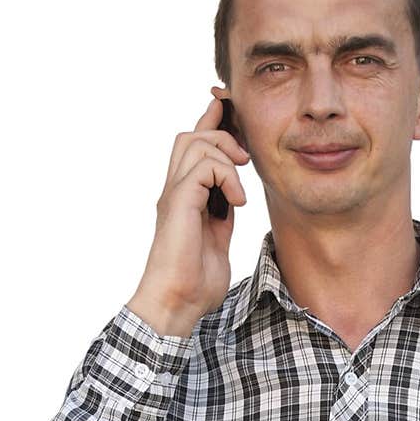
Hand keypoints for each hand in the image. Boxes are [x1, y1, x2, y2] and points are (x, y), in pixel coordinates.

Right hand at [126, 94, 250, 334]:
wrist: (177, 303)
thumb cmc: (195, 282)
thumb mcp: (217, 239)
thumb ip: (222, 216)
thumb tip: (236, 199)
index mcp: (183, 198)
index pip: (194, 148)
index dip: (213, 125)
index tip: (233, 116)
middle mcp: (175, 191)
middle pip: (190, 135)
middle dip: (221, 130)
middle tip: (245, 158)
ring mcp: (174, 195)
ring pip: (195, 141)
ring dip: (226, 156)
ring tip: (240, 186)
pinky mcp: (179, 203)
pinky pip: (204, 166)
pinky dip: (227, 178)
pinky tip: (236, 203)